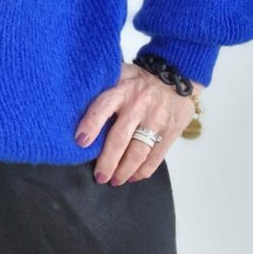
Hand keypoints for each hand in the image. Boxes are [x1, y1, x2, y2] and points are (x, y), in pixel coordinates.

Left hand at [74, 61, 205, 184]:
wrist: (177, 74)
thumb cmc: (140, 78)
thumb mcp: (121, 73)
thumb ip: (103, 87)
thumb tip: (74, 103)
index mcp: (122, 89)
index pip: (103, 106)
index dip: (91, 124)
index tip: (81, 141)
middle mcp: (138, 105)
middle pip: (120, 138)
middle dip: (108, 161)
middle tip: (99, 176)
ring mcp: (156, 120)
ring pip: (138, 151)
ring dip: (125, 170)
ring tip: (114, 181)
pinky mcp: (171, 131)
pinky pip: (156, 156)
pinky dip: (144, 170)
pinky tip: (133, 177)